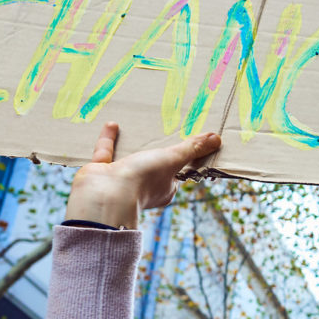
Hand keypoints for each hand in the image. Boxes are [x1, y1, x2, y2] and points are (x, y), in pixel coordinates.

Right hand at [66, 122, 220, 228]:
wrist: (104, 195)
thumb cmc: (143, 180)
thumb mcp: (172, 160)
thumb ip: (191, 149)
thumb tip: (217, 139)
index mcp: (163, 189)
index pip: (176, 174)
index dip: (182, 160)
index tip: (186, 143)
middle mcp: (143, 187)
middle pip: (151, 166)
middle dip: (154, 152)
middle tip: (160, 131)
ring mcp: (121, 180)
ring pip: (128, 160)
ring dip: (131, 145)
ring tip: (137, 127)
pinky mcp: (101, 172)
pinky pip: (106, 152)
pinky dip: (108, 139)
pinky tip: (112, 124)